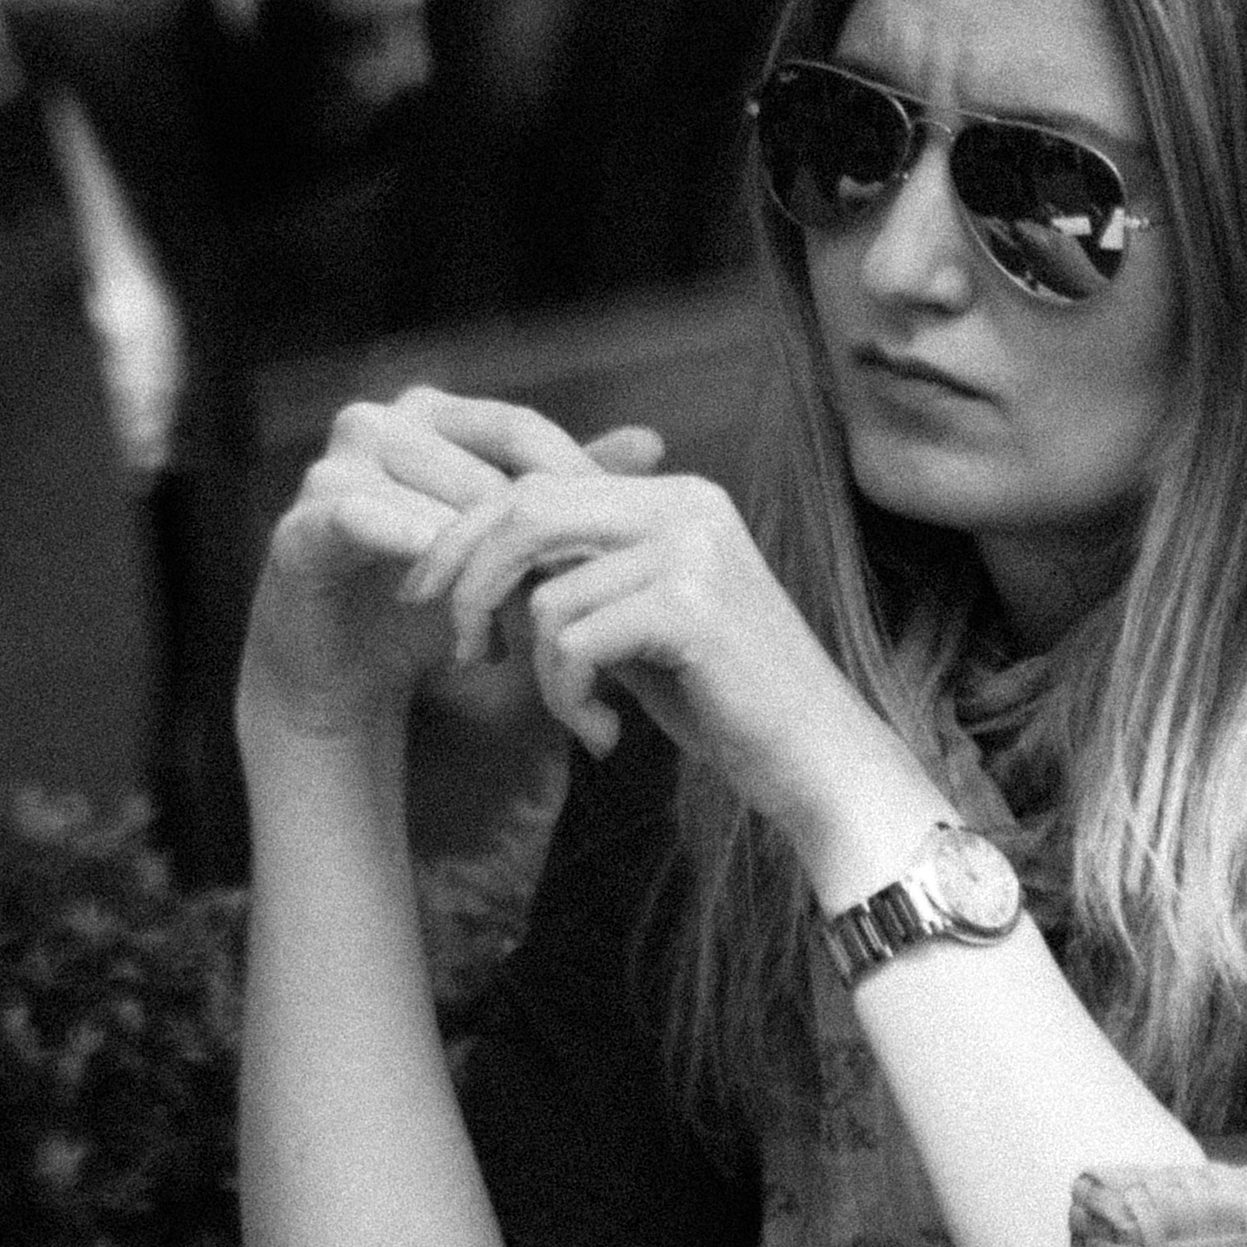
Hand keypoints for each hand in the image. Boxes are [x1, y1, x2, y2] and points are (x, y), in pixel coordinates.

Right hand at [237, 387, 662, 751]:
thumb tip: (652, 440)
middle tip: (561, 615)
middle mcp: (376, 421)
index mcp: (430, 412)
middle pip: (484, 476)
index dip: (571, 488)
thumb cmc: (429, 596)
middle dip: (528, 551)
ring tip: (501, 643)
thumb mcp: (509, 543)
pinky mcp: (299, 523)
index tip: (615, 554)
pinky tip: (448, 624)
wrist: (339, 668)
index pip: (520, 430)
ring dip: (479, 582)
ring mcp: (330, 465)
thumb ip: (566, 489)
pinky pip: (369, 528)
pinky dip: (417, 569)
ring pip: (438, 511)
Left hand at [400, 465, 869, 816]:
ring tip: (584, 716)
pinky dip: (570, 700)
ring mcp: (692, 549)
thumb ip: (574, 578)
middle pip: (525, 512)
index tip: (428, 593)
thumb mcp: (635, 622)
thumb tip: (470, 564)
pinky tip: (607, 736)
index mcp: (672, 496)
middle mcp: (684, 504)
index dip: (465, 535)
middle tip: (465, 653)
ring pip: (546, 594)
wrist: (818, 762)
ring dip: (543, 674)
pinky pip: (573, 643)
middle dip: (471, 582)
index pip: (535, 485)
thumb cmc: (721, 698)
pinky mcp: (692, 606)